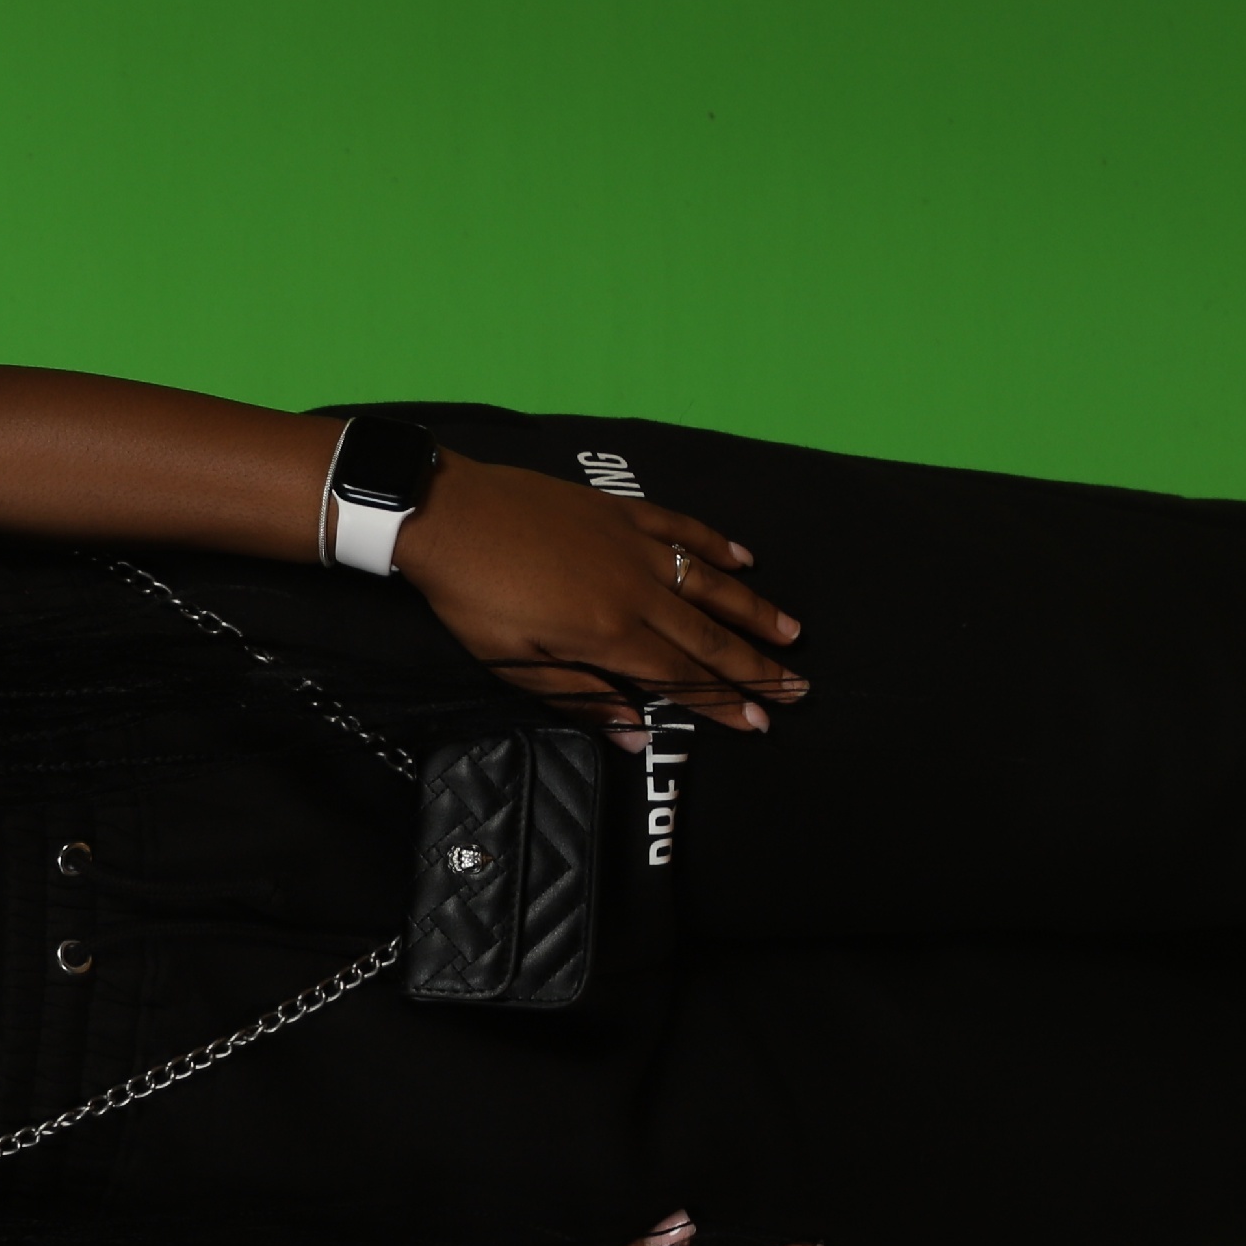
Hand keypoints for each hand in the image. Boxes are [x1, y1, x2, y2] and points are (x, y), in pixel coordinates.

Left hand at [393, 453, 805, 736]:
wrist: (447, 514)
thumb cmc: (471, 597)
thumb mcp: (512, 663)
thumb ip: (579, 697)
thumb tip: (637, 734)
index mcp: (607, 634)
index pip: (680, 677)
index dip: (724, 702)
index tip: (761, 721)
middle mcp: (634, 590)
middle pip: (708, 636)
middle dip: (756, 665)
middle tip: (799, 688)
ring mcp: (632, 546)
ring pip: (708, 583)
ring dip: (752, 610)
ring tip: (791, 631)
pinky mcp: (620, 511)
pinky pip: (682, 528)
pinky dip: (716, 544)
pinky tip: (744, 560)